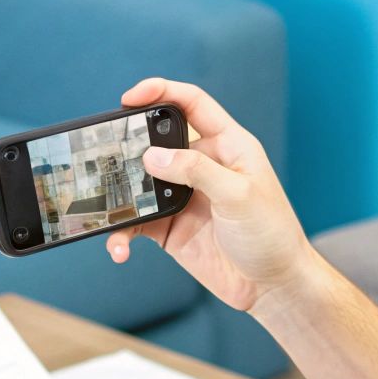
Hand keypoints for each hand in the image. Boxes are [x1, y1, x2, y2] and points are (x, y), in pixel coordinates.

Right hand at [106, 78, 320, 314]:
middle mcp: (202, 166)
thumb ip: (197, 170)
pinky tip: (119, 248)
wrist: (272, 287)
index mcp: (226, 146)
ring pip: (140, 183)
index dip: (161, 92)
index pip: (191, 104)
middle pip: (156, 141)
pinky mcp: (170, 227)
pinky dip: (122, 233)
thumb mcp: (239, 195)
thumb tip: (151, 155)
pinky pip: (137, 222)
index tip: (131, 97)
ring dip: (119, 196)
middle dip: (128, 145)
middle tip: (105, 155)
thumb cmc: (271, 234)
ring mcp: (183, 197)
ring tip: (106, 208)